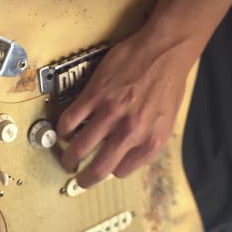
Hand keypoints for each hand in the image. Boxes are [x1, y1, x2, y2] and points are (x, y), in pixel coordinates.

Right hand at [56, 26, 196, 187]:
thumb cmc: (168, 83)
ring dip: (69, 157)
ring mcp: (110, 114)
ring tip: (66, 158)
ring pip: (80, 148)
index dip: (110, 169)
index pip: (122, 171)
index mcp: (150, 142)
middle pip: (99, 169)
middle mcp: (130, 133)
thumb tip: (129, 154)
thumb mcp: (166, 122)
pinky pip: (71, 120)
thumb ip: (147, 141)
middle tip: (77, 178)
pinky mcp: (95, 95)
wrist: (164, 51)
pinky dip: (63, 129)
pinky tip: (65, 131)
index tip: (104, 165)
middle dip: (84, 179)